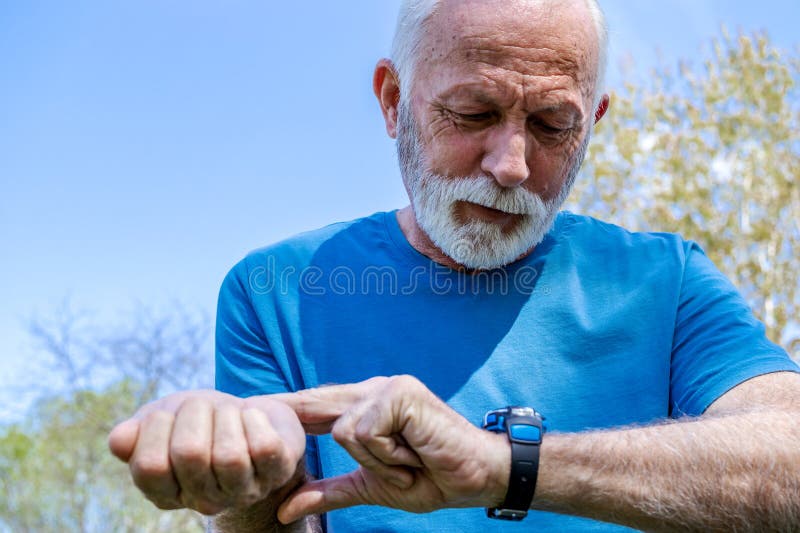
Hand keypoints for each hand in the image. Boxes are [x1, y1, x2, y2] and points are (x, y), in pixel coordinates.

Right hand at [108, 389, 305, 514]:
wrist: (249, 415)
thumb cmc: (199, 420)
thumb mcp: (161, 418)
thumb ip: (136, 432)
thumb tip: (119, 440)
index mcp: (168, 492)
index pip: (149, 466)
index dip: (156, 427)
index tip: (169, 413)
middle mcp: (205, 500)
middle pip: (190, 454)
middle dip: (194, 413)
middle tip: (202, 406)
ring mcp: (244, 491)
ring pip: (229, 456)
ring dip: (226, 416)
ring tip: (227, 411)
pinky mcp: (277, 473)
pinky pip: (264, 447)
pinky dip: (255, 419)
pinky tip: (252, 416)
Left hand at [272, 375, 509, 522]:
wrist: (475, 476)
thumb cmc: (429, 478)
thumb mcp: (370, 487)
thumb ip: (328, 492)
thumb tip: (283, 509)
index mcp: (364, 407)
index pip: (315, 405)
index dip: (285, 406)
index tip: (248, 406)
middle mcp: (372, 390)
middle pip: (319, 406)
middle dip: (304, 417)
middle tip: (263, 410)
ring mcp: (386, 387)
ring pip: (343, 430)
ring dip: (376, 461)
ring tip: (406, 462)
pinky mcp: (398, 393)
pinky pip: (365, 431)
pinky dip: (387, 454)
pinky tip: (413, 452)